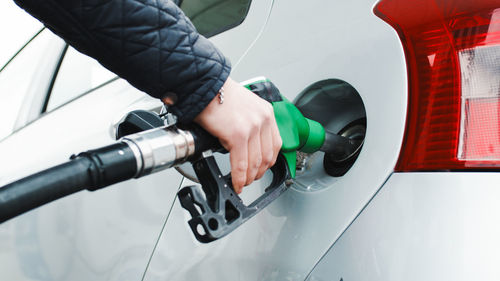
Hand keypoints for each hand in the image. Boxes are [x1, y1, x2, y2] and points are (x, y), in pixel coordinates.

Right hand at [194, 77, 281, 192]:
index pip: (275, 144)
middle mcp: (262, 119)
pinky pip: (241, 164)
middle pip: (267, 157)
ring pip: (255, 163)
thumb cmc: (216, 94)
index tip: (260, 169)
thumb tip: (245, 146)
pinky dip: (239, 178)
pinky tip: (236, 183)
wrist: (203, 85)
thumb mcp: (243, 106)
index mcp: (266, 113)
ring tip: (242, 184)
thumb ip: (249, 124)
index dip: (268, 162)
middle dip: (258, 173)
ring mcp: (252, 128)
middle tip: (250, 180)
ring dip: (249, 178)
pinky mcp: (238, 135)